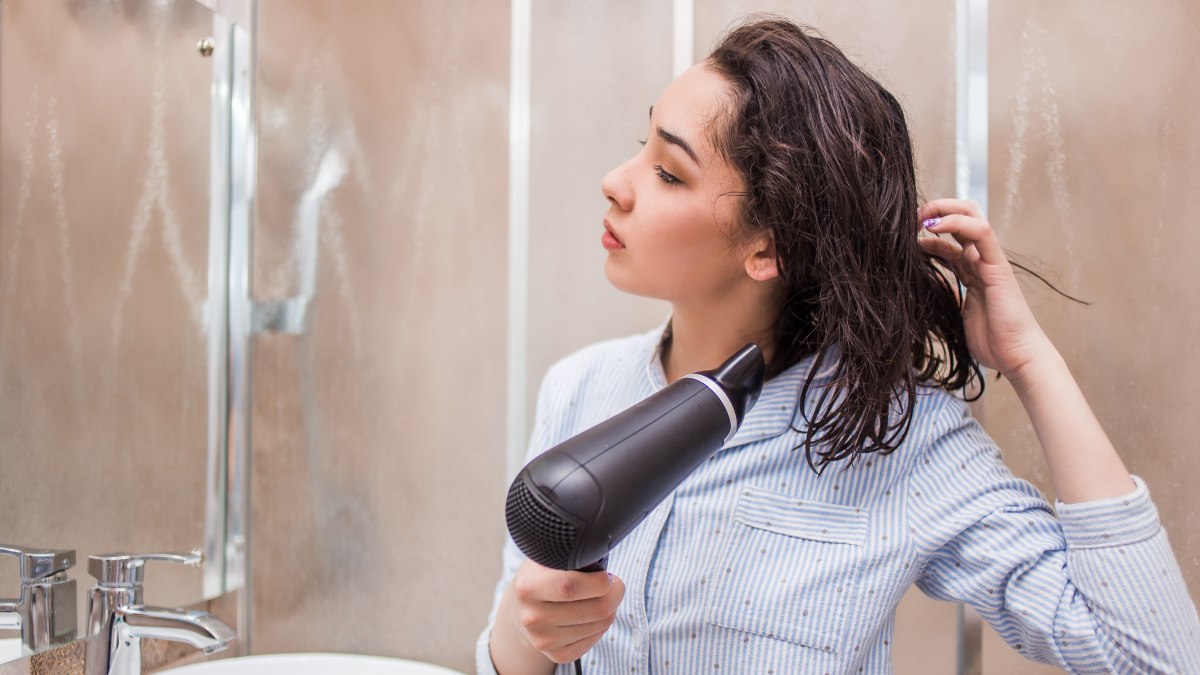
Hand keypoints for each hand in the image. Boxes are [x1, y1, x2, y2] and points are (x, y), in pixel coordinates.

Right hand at [506, 559, 624, 663]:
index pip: (570, 587)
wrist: (522, 608)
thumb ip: (568, 554)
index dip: (599, 581)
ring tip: (601, 597)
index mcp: (528, 587)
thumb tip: (599, 550)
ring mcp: (543, 639)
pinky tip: (592, 615)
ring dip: (610, 610)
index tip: (607, 575)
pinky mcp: (556, 654)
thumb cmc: (543, 576)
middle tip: (614, 585)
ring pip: (599, 625)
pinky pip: (593, 641)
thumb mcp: (547, 557)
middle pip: (595, 609)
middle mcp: (532, 616)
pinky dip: (600, 627)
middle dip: (615, 594)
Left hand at [917, 199, 1055, 381]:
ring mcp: (990, 261)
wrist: (1017, 356)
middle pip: (961, 218)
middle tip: (911, 217)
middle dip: (935, 210)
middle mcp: (980, 261)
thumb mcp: (956, 314)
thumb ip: (945, 298)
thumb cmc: (991, 341)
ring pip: (971, 217)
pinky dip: (958, 222)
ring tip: (919, 216)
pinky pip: (982, 232)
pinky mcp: (997, 265)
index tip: (903, 235)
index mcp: (971, 271)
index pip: (949, 240)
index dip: (926, 233)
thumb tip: (922, 293)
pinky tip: (935, 226)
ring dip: (943, 209)